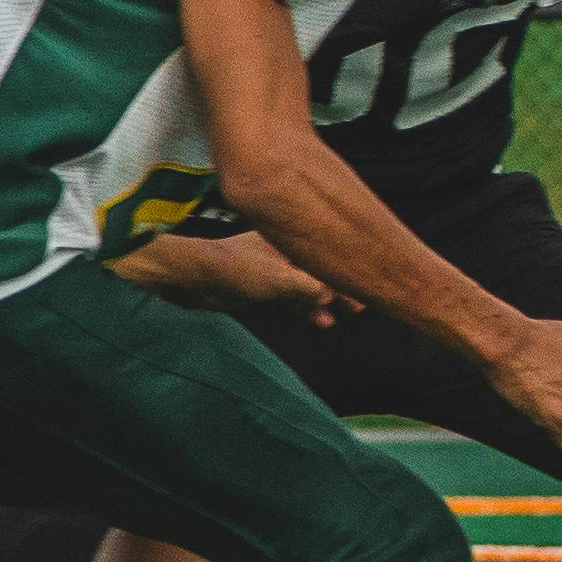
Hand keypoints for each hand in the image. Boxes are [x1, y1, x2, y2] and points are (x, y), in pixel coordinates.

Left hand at [111, 229, 340, 325]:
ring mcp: (274, 268)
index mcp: (290, 241)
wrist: (194, 280)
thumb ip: (309, 287)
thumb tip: (331, 295)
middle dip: (341, 287)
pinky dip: (307, 309)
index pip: (327, 255)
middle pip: (321, 269)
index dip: (347, 272)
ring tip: (344, 313)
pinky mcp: (262, 285)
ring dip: (326, 301)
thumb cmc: (232, 270)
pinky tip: (320, 320)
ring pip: (308, 285)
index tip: (367, 285)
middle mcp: (285, 251)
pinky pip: (293, 297)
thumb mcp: (279, 279)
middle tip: (361, 303)